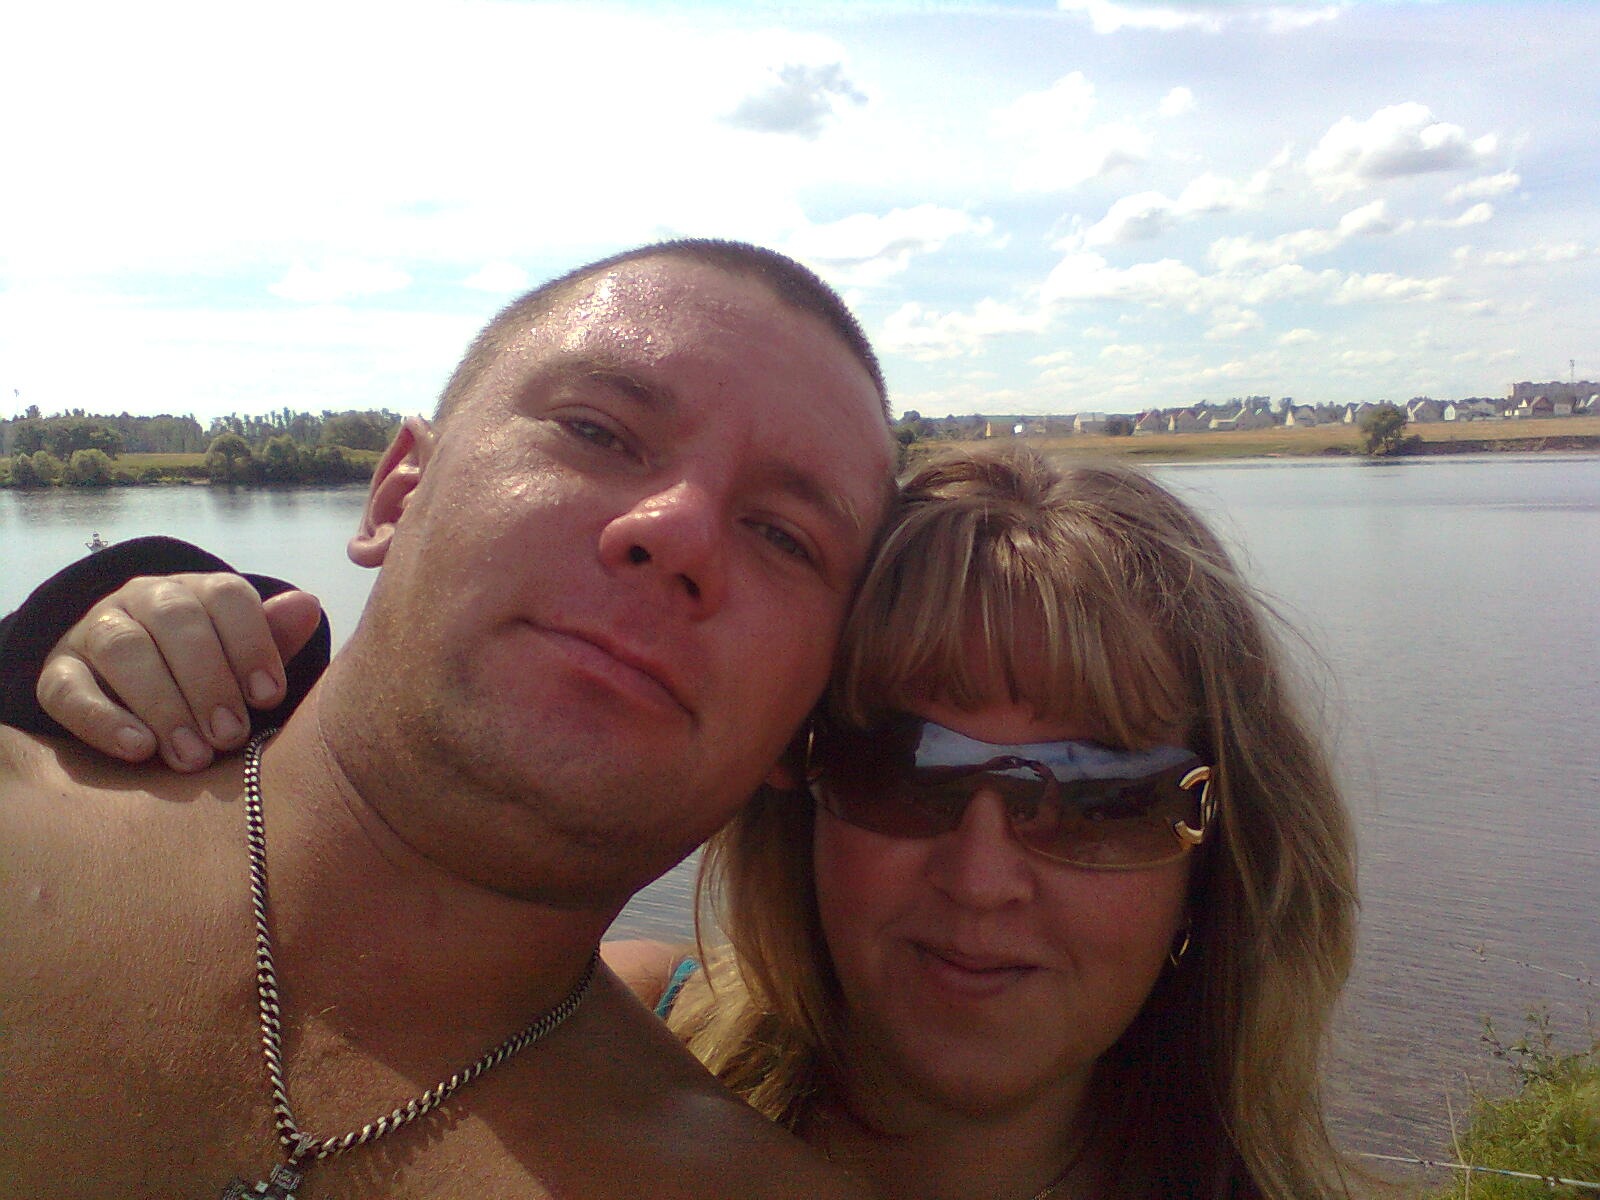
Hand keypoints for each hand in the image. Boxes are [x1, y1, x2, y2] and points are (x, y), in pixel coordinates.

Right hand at [35, 573, 323, 771]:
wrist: (126, 688)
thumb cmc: (206, 673)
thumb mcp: (243, 657)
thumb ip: (273, 637)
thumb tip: (307, 605)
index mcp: (198, 591)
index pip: (227, 595)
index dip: (252, 643)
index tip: (270, 698)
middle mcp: (144, 599)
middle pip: (176, 620)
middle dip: (209, 681)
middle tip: (232, 736)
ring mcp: (95, 631)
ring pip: (123, 649)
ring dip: (162, 703)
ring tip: (192, 756)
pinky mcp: (57, 672)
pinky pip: (68, 688)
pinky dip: (103, 719)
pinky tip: (139, 750)